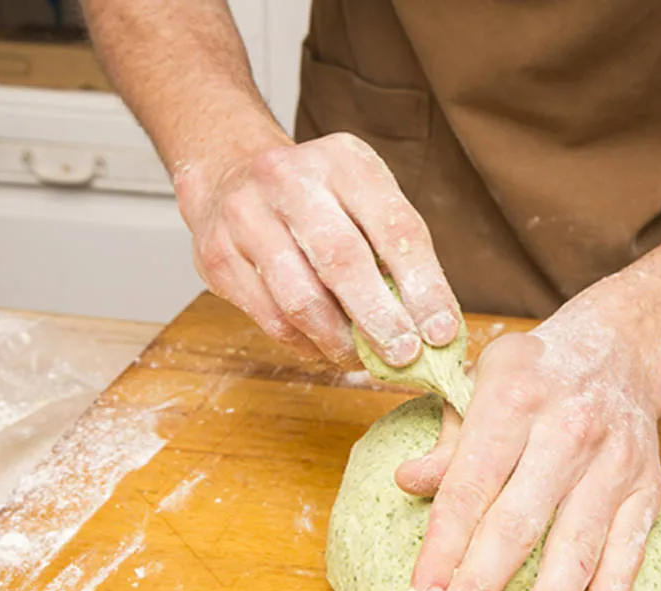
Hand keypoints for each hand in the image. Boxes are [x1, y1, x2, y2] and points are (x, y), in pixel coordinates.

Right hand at [174, 130, 459, 366]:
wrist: (227, 174)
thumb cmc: (315, 197)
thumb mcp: (361, 197)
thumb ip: (394, 252)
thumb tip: (433, 326)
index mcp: (343, 161)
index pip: (395, 227)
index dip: (424, 286)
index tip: (442, 331)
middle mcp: (290, 180)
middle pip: (343, 261)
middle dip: (381, 319)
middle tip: (406, 356)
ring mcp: (246, 216)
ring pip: (301, 298)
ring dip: (341, 341)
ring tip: (366, 360)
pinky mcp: (218, 255)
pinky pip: (271, 318)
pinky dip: (307, 345)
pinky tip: (328, 350)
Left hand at [395, 293, 660, 590]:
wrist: (618, 348)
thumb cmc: (533, 373)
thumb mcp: (480, 381)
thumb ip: (449, 438)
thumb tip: (408, 482)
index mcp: (511, 399)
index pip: (469, 485)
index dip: (442, 548)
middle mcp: (564, 429)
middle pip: (517, 521)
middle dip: (481, 587)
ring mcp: (611, 459)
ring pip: (576, 540)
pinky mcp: (646, 482)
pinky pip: (631, 538)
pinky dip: (618, 580)